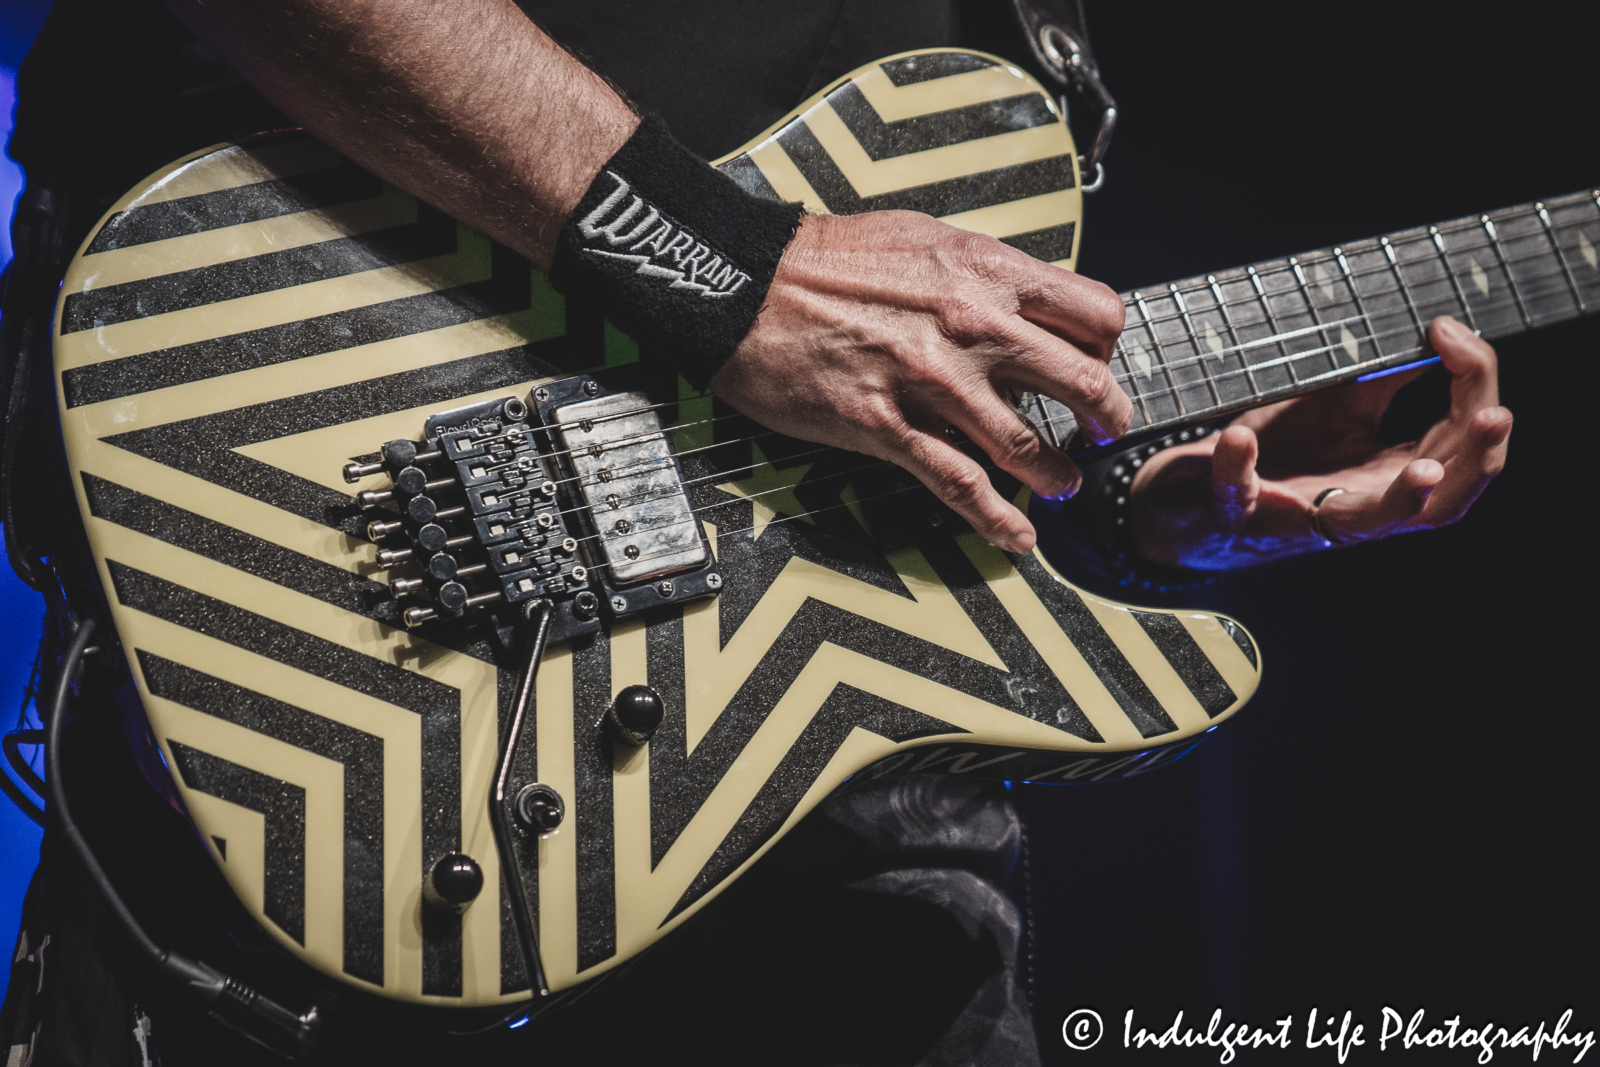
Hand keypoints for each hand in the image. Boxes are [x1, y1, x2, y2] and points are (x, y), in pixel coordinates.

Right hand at [709, 211, 1131, 552]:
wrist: (745, 281)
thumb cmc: (824, 259)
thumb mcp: (924, 238)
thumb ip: (980, 274)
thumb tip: (1017, 302)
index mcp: (986, 271)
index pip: (1093, 312)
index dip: (1108, 348)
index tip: (1101, 365)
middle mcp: (972, 324)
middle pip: (1082, 382)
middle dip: (1107, 418)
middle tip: (1106, 434)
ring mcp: (932, 380)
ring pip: (1027, 444)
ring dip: (1058, 475)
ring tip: (1064, 485)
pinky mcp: (886, 426)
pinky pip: (958, 483)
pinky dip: (996, 518)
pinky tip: (1016, 534)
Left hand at [1127, 316, 1511, 568]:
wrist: (1199, 495)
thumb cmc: (1279, 456)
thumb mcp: (1337, 411)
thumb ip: (1382, 383)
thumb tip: (1433, 337)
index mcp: (1389, 478)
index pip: (1462, 449)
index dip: (1475, 392)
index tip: (1454, 336)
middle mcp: (1360, 508)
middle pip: (1442, 501)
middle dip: (1476, 460)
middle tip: (1493, 416)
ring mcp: (1302, 518)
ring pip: (1368, 523)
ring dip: (1402, 497)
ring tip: (1425, 468)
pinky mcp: (1238, 515)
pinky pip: (1239, 495)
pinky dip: (1236, 466)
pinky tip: (1239, 437)